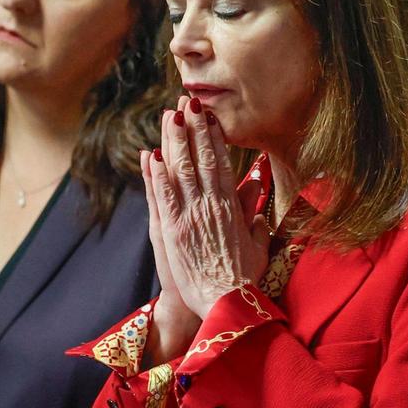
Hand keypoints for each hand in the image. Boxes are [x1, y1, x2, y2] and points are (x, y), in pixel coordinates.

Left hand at [144, 96, 268, 320]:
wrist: (225, 304)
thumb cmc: (243, 279)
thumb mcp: (256, 243)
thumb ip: (254, 215)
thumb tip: (256, 191)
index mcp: (232, 207)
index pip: (222, 163)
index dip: (213, 137)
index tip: (208, 116)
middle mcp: (211, 206)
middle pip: (201, 159)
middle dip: (192, 128)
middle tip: (186, 102)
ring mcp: (190, 216)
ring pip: (180, 170)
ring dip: (173, 141)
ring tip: (168, 116)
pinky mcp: (172, 231)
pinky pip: (162, 196)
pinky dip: (155, 174)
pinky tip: (151, 154)